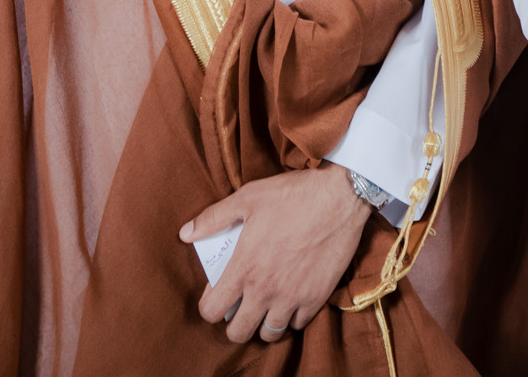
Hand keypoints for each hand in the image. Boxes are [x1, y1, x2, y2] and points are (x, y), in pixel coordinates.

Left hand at [181, 164, 372, 342]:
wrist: (341, 196)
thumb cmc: (293, 194)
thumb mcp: (248, 197)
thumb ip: (213, 217)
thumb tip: (186, 233)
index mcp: (244, 268)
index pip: (211, 311)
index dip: (209, 306)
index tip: (218, 294)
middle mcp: (265, 290)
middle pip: (238, 332)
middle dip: (235, 323)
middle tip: (241, 306)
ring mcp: (293, 296)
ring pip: (269, 333)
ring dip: (264, 322)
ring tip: (267, 306)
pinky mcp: (317, 296)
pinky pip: (298, 323)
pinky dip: (292, 316)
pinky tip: (291, 299)